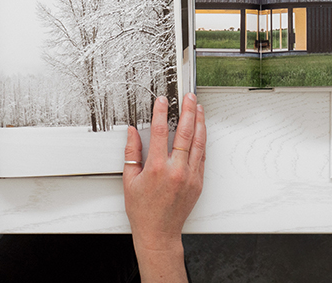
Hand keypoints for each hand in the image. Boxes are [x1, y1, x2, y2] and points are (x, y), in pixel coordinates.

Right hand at [123, 94, 205, 279]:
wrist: (159, 233)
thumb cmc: (143, 210)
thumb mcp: (129, 180)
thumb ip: (132, 152)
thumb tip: (133, 132)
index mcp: (157, 168)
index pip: (161, 132)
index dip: (162, 113)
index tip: (163, 101)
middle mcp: (176, 171)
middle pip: (185, 133)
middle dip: (188, 111)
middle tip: (189, 97)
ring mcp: (190, 176)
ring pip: (199, 143)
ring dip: (200, 123)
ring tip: (199, 109)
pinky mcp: (198, 182)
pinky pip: (202, 157)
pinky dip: (202, 142)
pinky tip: (201, 131)